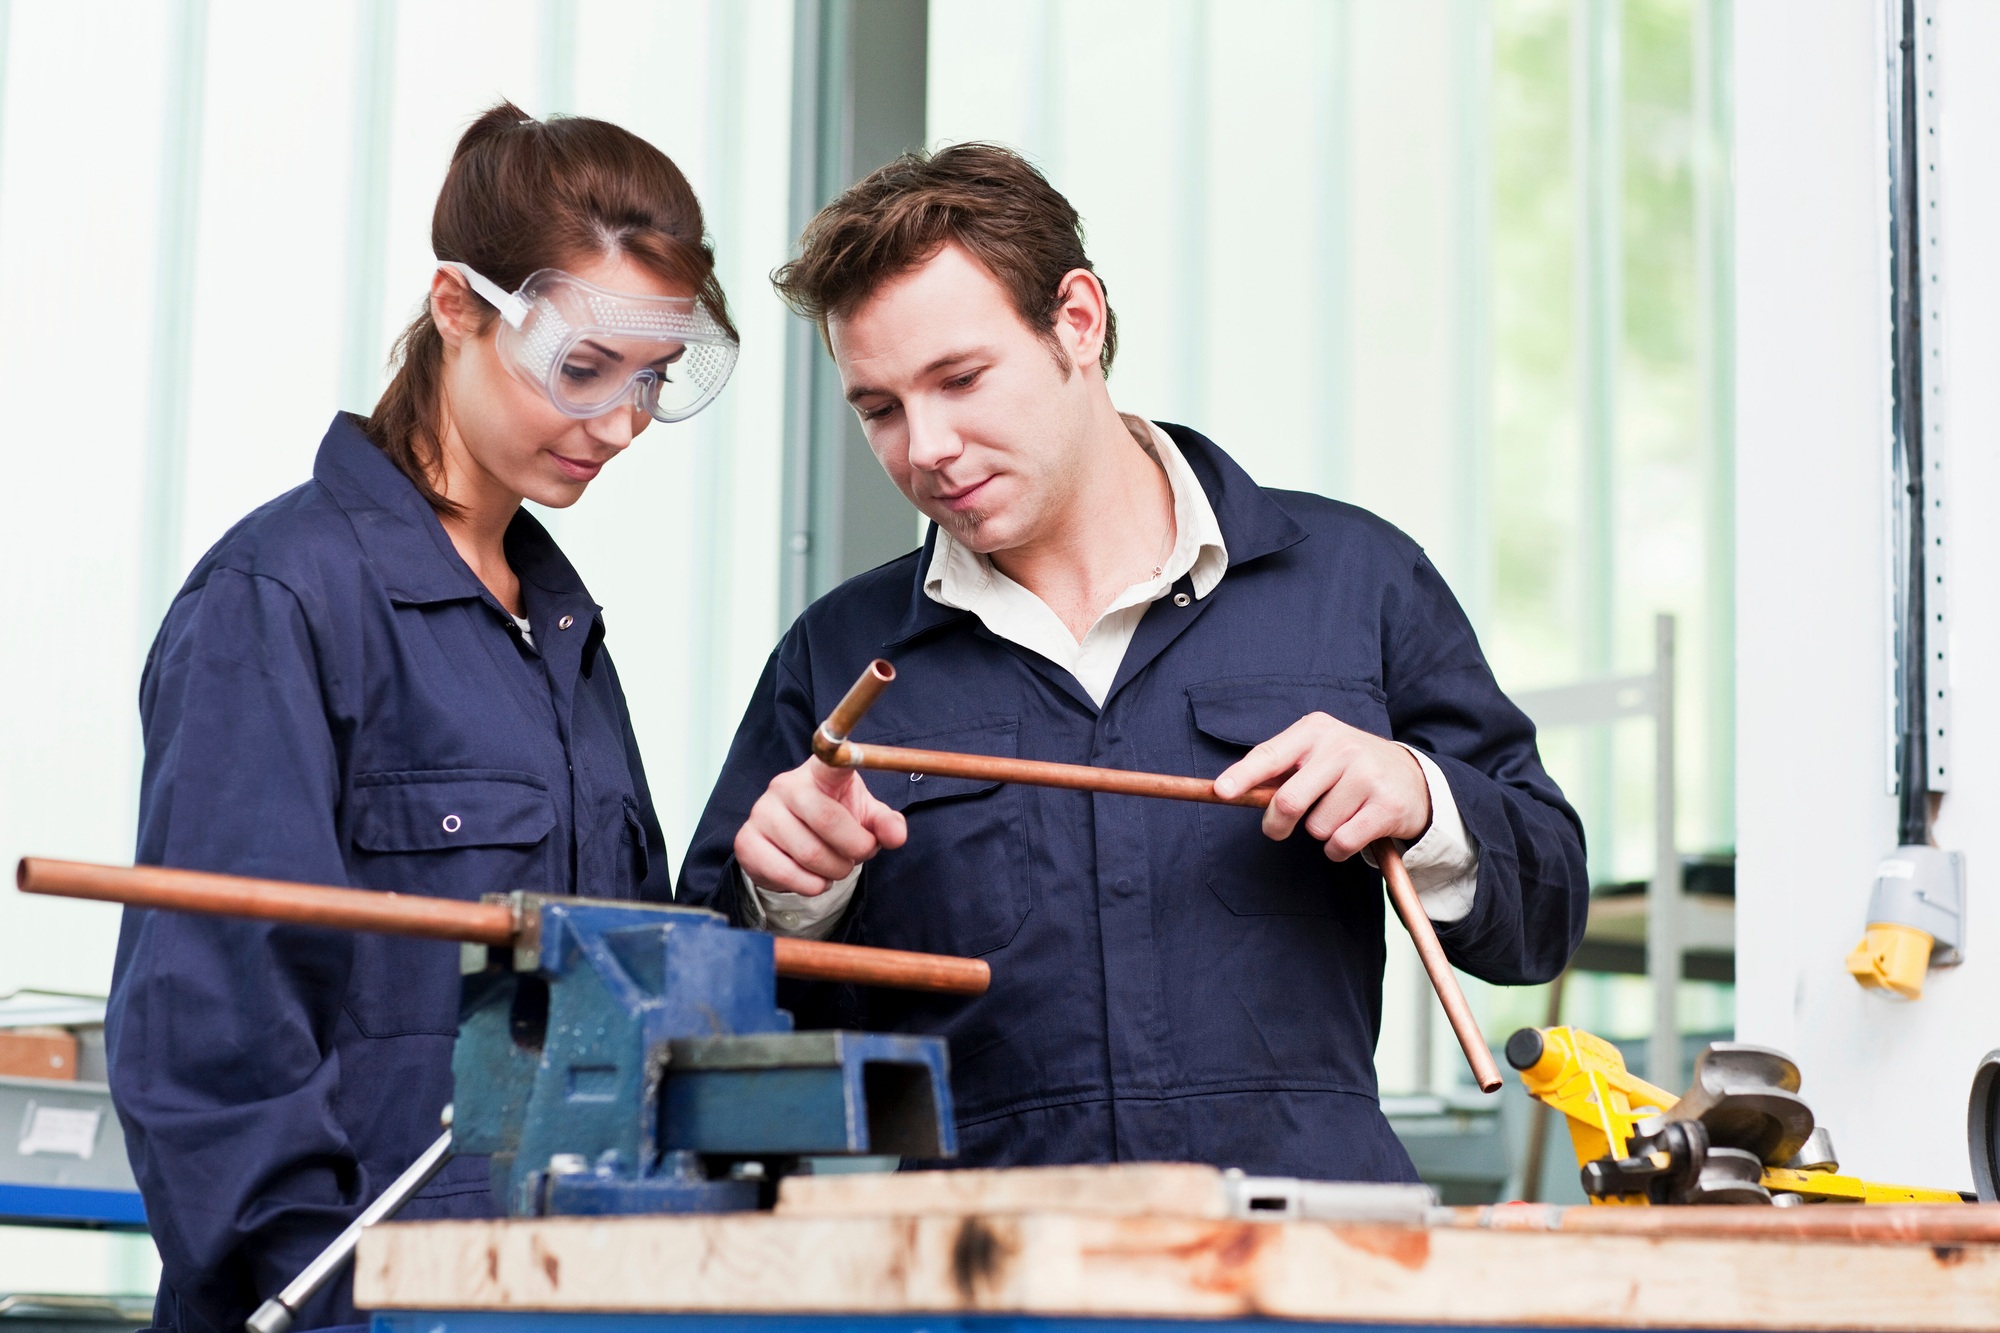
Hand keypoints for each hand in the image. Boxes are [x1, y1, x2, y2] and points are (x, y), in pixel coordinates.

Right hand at [734, 757, 908, 895]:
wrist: (792, 849)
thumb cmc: (834, 823)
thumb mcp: (865, 818)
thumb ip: (885, 823)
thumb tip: (895, 835)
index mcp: (819, 773)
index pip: (830, 759)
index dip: (838, 753)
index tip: (843, 748)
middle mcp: (785, 785)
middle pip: (827, 820)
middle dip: (855, 849)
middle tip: (858, 856)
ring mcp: (761, 812)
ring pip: (810, 854)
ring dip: (835, 871)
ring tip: (837, 868)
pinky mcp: (746, 841)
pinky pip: (786, 873)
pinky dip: (811, 885)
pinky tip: (814, 879)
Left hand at [1212, 712, 1431, 860]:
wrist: (1412, 778)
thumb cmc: (1348, 768)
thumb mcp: (1316, 754)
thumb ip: (1279, 770)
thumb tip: (1230, 789)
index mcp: (1316, 730)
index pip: (1270, 755)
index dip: (1243, 776)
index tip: (1222, 791)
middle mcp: (1342, 747)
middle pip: (1288, 801)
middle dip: (1276, 824)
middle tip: (1278, 829)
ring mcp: (1367, 776)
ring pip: (1316, 827)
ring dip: (1320, 832)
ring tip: (1339, 814)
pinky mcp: (1386, 806)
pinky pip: (1341, 843)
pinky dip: (1338, 849)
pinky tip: (1352, 830)